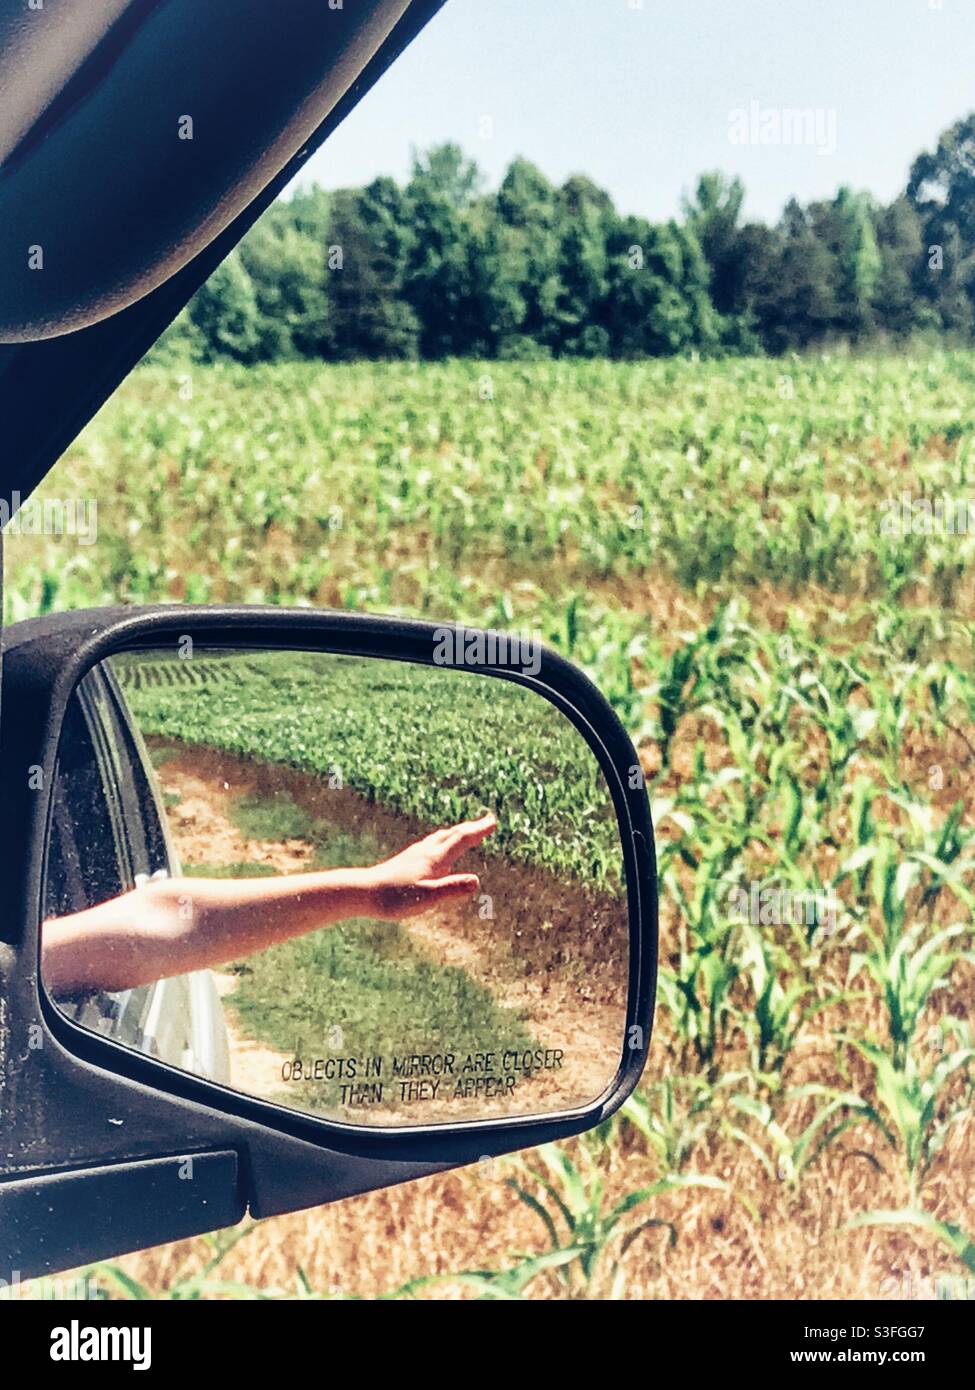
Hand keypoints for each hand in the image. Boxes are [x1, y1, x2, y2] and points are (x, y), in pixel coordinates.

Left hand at [363, 813, 496, 919]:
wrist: (363, 893)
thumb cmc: (393, 898)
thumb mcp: (426, 897)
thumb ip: (451, 889)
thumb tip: (476, 881)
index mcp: (434, 858)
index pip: (461, 840)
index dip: (478, 831)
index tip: (493, 822)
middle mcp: (426, 852)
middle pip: (452, 834)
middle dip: (472, 828)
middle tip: (488, 821)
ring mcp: (415, 855)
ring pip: (441, 838)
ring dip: (457, 833)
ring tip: (466, 832)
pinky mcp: (407, 861)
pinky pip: (432, 846)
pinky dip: (443, 843)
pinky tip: (438, 852)